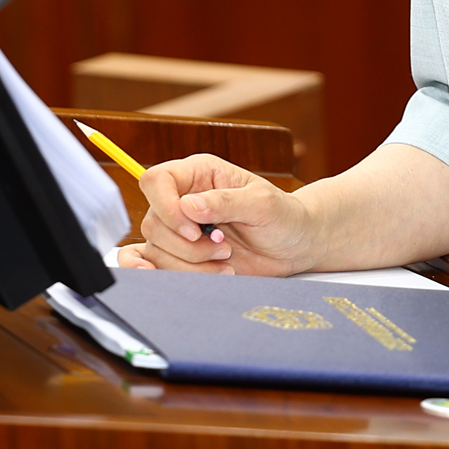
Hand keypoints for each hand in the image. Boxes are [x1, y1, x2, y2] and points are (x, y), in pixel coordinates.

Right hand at [130, 153, 317, 275]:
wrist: (295, 246)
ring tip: (225, 263)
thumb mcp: (262, 204)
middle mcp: (183, 199)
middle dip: (187, 245)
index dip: (166, 207)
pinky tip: (189, 274)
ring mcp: (180, 229)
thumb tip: (187, 206)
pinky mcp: (182, 255)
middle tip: (224, 248)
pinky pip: (153, 264)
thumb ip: (225, 202)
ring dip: (189, 264)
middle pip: (153, 221)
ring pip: (155, 248)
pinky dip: (164, 273)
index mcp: (199, 174)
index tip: (194, 229)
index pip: (157, 181)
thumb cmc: (284, 216)